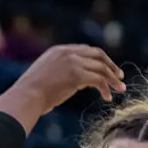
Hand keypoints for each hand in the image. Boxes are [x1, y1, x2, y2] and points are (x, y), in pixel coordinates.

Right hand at [0, 44, 124, 130]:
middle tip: (120, 77)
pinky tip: (108, 97)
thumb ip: (63, 72)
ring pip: (101, 68)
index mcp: (59, 50)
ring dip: (113, 79)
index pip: (86, 50)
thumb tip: (80, 82)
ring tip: (120, 89)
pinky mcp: (76, 74)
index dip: (99, 60)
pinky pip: (99, 80)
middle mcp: (67, 52)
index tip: (108, 69)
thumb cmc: (33, 92)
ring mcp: (72, 62)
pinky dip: (106, 88)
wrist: (26, 96)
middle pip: (98, 54)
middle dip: (111, 65)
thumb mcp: (48, 75)